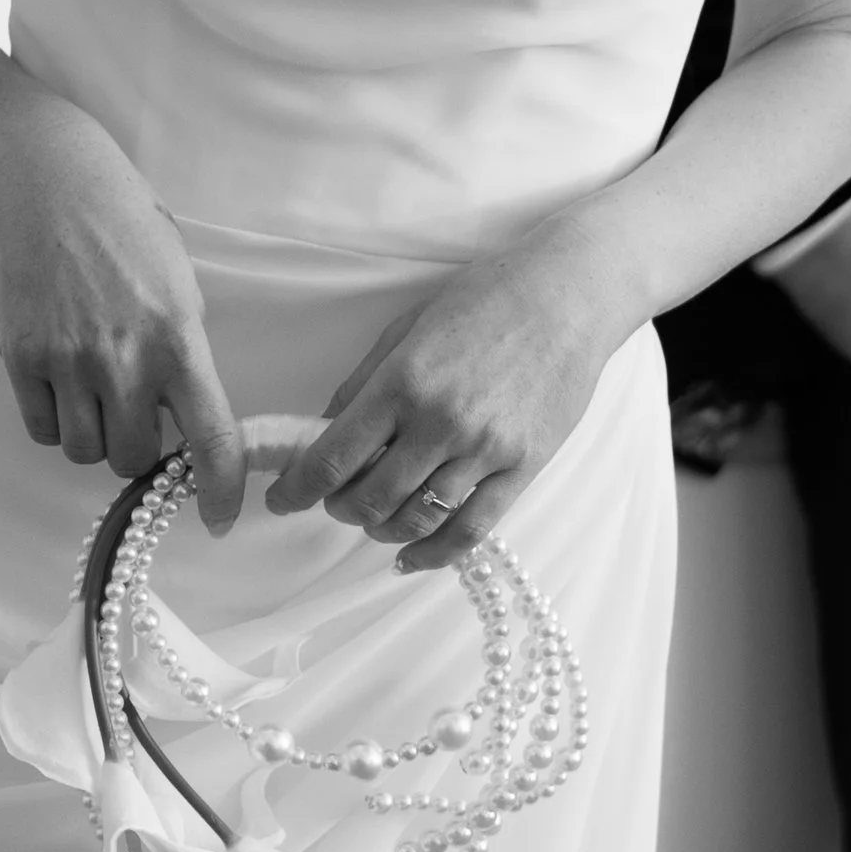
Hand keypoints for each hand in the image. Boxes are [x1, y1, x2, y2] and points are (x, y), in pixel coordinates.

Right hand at [0, 109, 243, 530]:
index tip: (221, 519)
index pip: (210, 435)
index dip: (219, 488)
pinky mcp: (21, 357)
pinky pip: (42, 429)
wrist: (54, 190)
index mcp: (179, 340)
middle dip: (141, 451)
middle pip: (135, 459)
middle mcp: (124, 359)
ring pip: (84, 452)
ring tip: (99, 395)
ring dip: (96, 438)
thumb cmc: (131, 235)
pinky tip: (63, 384)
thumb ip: (184, 357)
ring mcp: (68, 361)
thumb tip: (186, 424)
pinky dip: (55, 422)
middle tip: (139, 419)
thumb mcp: (183, 288)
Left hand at [263, 236, 618, 569]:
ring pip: (416, 519)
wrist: (568, 295)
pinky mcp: (524, 467)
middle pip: (369, 499)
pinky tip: (412, 556)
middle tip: (337, 498)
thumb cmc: (485, 298)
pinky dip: (434, 553)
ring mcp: (485, 449)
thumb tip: (324, 432)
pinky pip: (472, 530)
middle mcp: (440, 422)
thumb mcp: (408, 326)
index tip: (281, 499)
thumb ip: (363, 382)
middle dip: (340, 509)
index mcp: (403, 382)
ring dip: (382, 530)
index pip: (332, 458)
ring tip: (376, 519)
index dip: (296, 490)